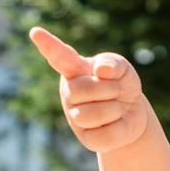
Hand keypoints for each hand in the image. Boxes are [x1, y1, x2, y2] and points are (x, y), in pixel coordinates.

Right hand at [29, 26, 149, 152]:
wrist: (134, 114)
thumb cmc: (122, 85)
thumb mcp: (123, 69)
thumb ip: (113, 64)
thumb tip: (100, 71)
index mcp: (75, 70)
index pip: (60, 57)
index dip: (49, 45)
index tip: (36, 32)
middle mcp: (69, 93)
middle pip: (83, 90)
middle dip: (109, 89)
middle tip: (117, 91)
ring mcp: (75, 117)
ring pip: (92, 114)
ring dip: (115, 108)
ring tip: (116, 107)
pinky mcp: (87, 138)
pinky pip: (104, 134)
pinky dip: (120, 128)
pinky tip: (117, 123)